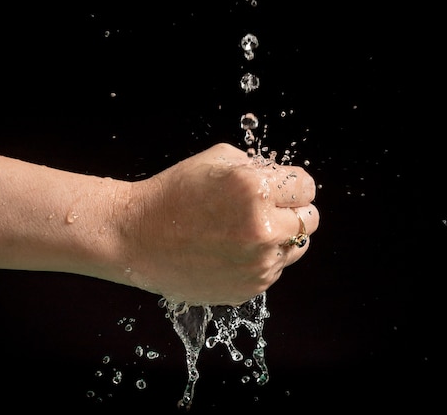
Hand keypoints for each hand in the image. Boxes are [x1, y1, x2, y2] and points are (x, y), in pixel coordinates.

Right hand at [124, 143, 318, 305]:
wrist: (136, 238)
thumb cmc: (173, 193)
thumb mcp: (217, 159)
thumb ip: (259, 167)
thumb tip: (283, 181)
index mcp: (255, 190)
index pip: (306, 187)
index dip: (292, 184)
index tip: (279, 187)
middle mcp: (262, 230)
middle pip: (309, 220)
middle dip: (291, 210)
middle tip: (265, 208)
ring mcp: (257, 265)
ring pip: (296, 248)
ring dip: (280, 237)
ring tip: (245, 230)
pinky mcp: (248, 288)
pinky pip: (274, 270)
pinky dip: (261, 259)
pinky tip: (231, 250)